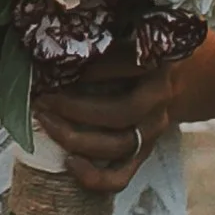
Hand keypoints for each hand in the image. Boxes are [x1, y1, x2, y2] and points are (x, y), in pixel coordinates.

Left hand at [29, 50, 176, 197]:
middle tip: (42, 98)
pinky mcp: (144, 154)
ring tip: (45, 120)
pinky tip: (68, 162)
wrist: (172, 80)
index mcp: (156, 66)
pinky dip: (94, 177)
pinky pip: (121, 176)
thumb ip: (102, 40)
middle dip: (74, 108)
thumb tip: (56, 46)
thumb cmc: (136, 53)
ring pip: (117, 146)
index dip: (89, 70)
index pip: (124, 68)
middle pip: (120, 113)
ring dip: (76, 138)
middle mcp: (158, 102)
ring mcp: (152, 132)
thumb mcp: (126, 37)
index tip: (55, 65)